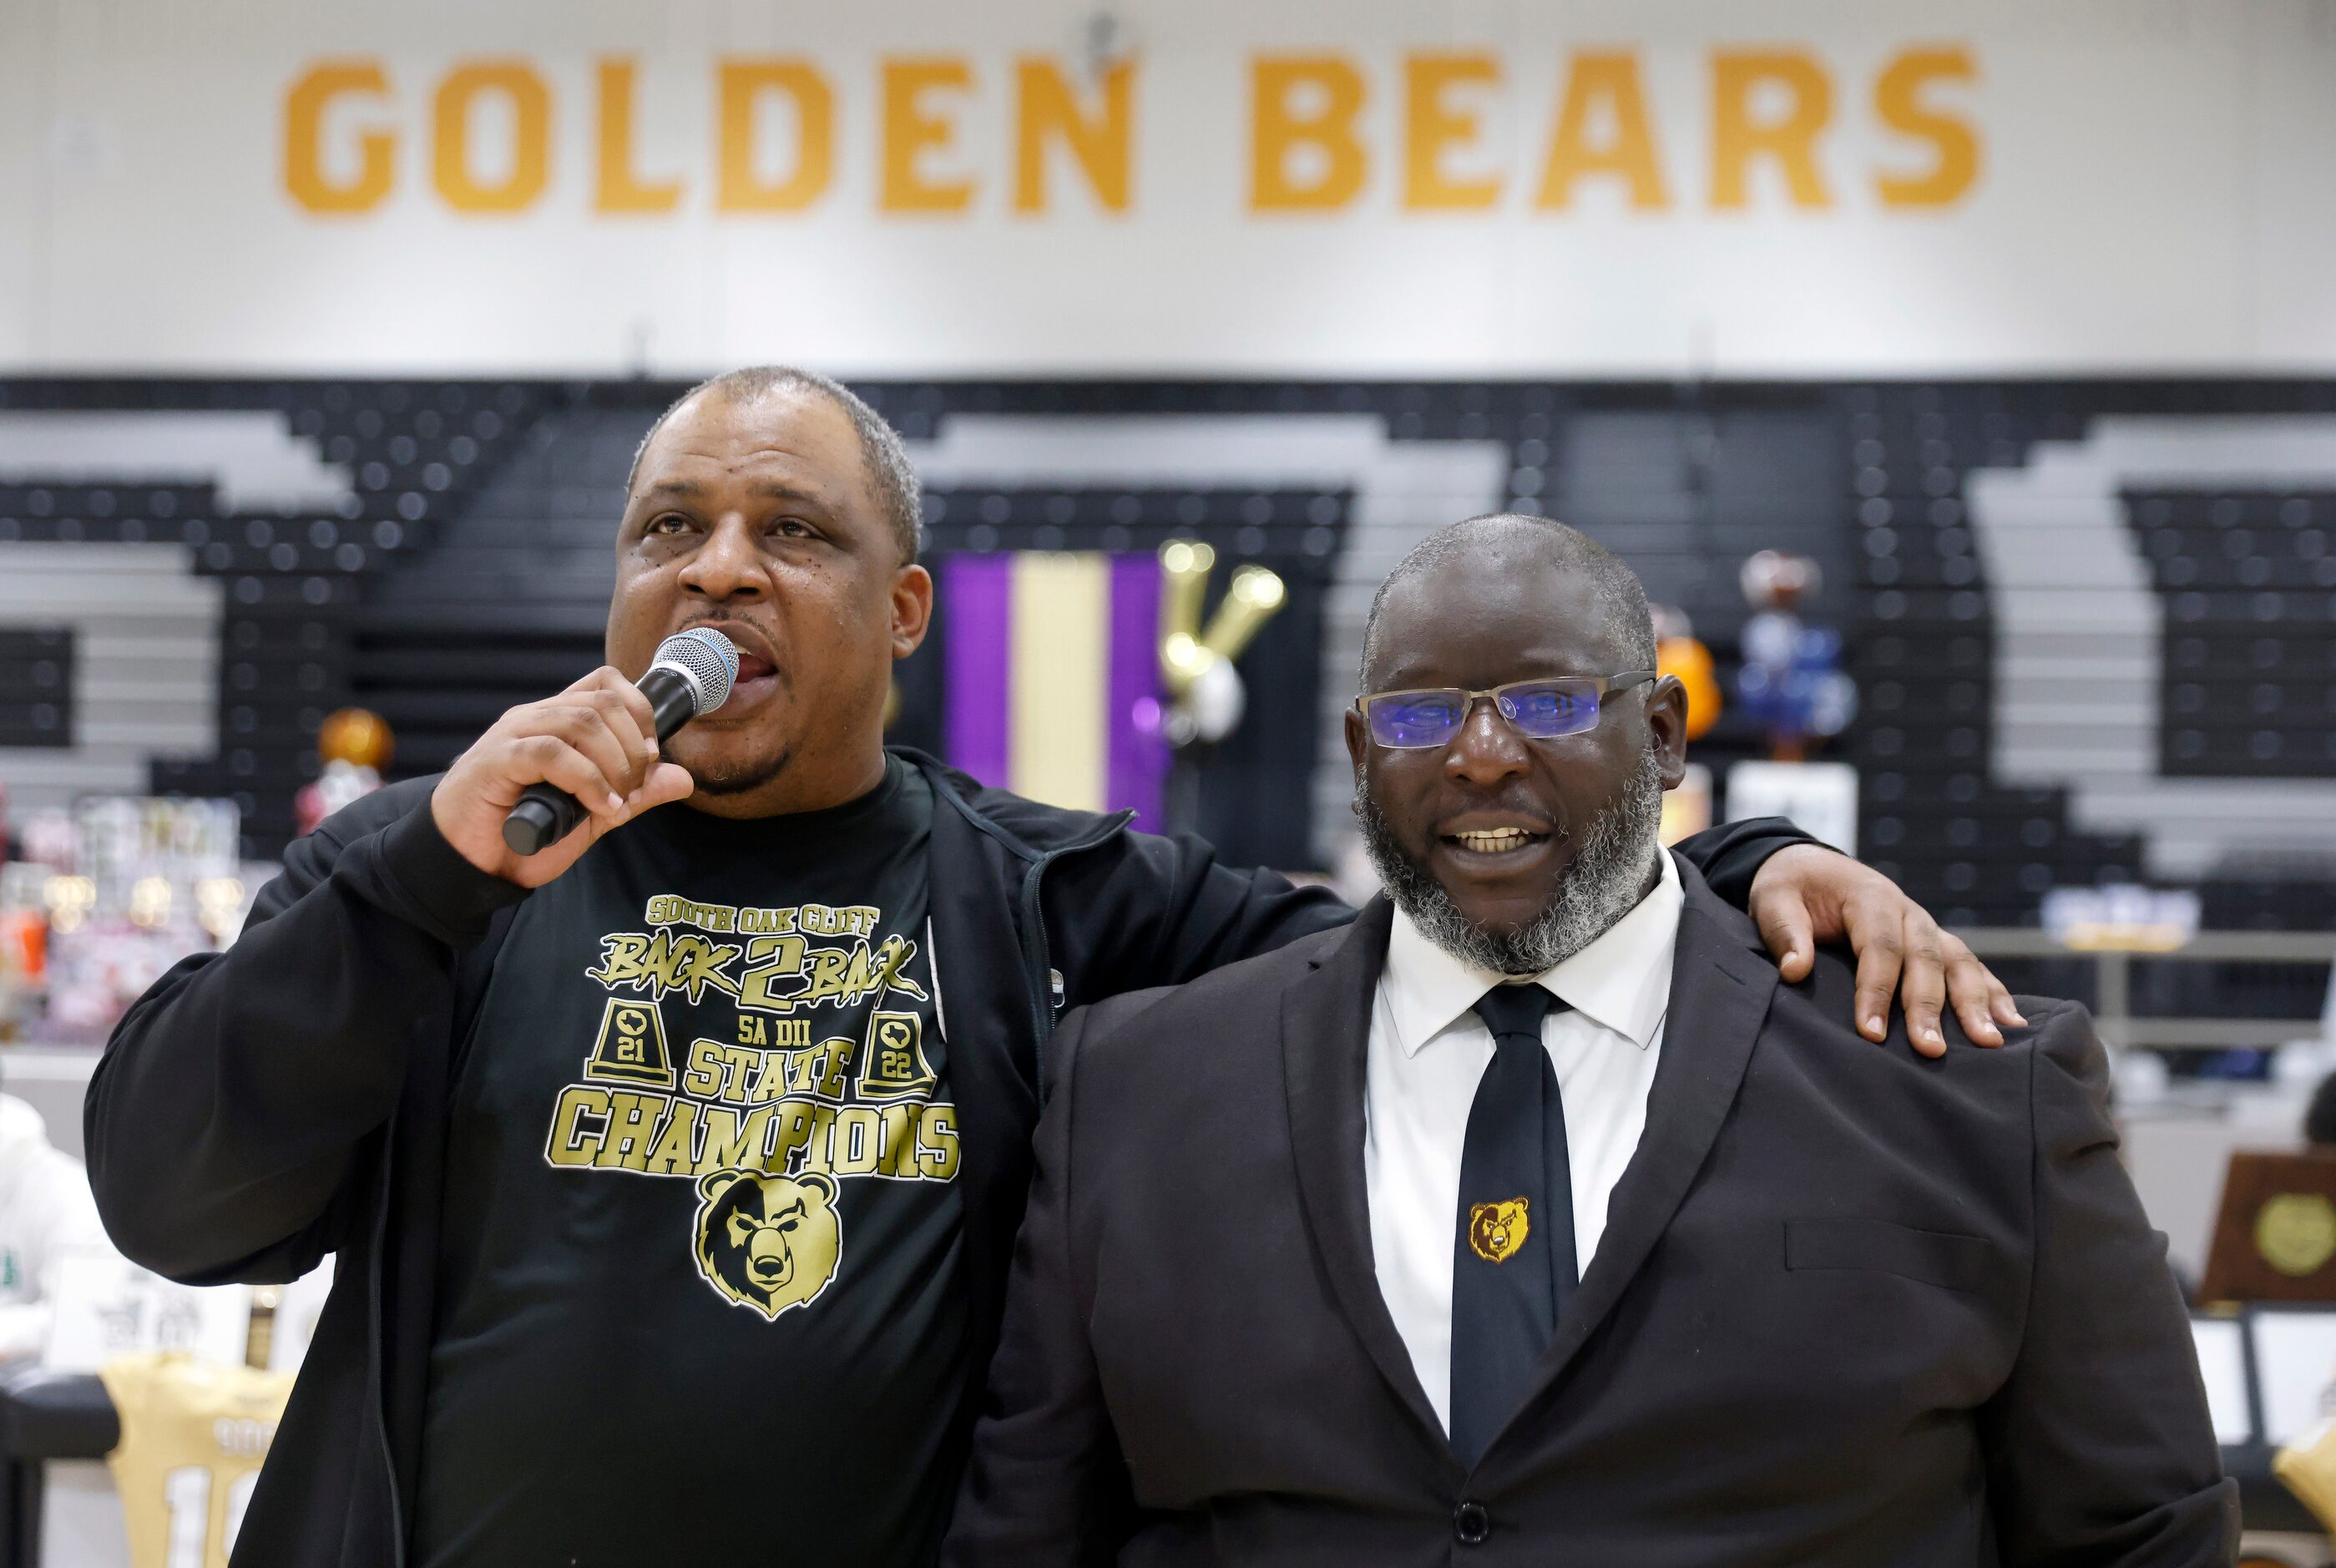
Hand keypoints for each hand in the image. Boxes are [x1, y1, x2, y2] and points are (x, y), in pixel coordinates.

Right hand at [430, 666, 694, 887]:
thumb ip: (635, 794)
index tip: (651, 756)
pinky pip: (550, 753)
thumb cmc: (526, 835)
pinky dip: (587, 780)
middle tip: (634, 789)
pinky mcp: (495, 760)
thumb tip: (684, 778)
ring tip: (617, 802)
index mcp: (557, 721)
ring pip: (581, 722)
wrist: (470, 864)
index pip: (607, 684)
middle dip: (633, 746)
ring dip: (614, 764)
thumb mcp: (593, 815)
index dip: (640, 712)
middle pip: (603, 701)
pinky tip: (598, 807)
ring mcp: (513, 735)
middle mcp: (535, 718)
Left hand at [1747, 844, 2024, 1057]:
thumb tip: (1795, 971)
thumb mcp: (1773, 899)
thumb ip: (1784, 932)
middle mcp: (1908, 911)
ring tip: (1990, 1043)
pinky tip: (2011, 1025)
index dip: (1877, 991)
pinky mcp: (1935, 942)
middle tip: (1931, 1051)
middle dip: (1930, 1007)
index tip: (1872, 1033)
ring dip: (1976, 1003)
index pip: (1878, 947)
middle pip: (1926, 960)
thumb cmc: (1790, 888)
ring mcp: (1927, 927)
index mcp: (1870, 897)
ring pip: (1958, 963)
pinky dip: (1994, 994)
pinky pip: (1970, 967)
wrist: (1809, 867)